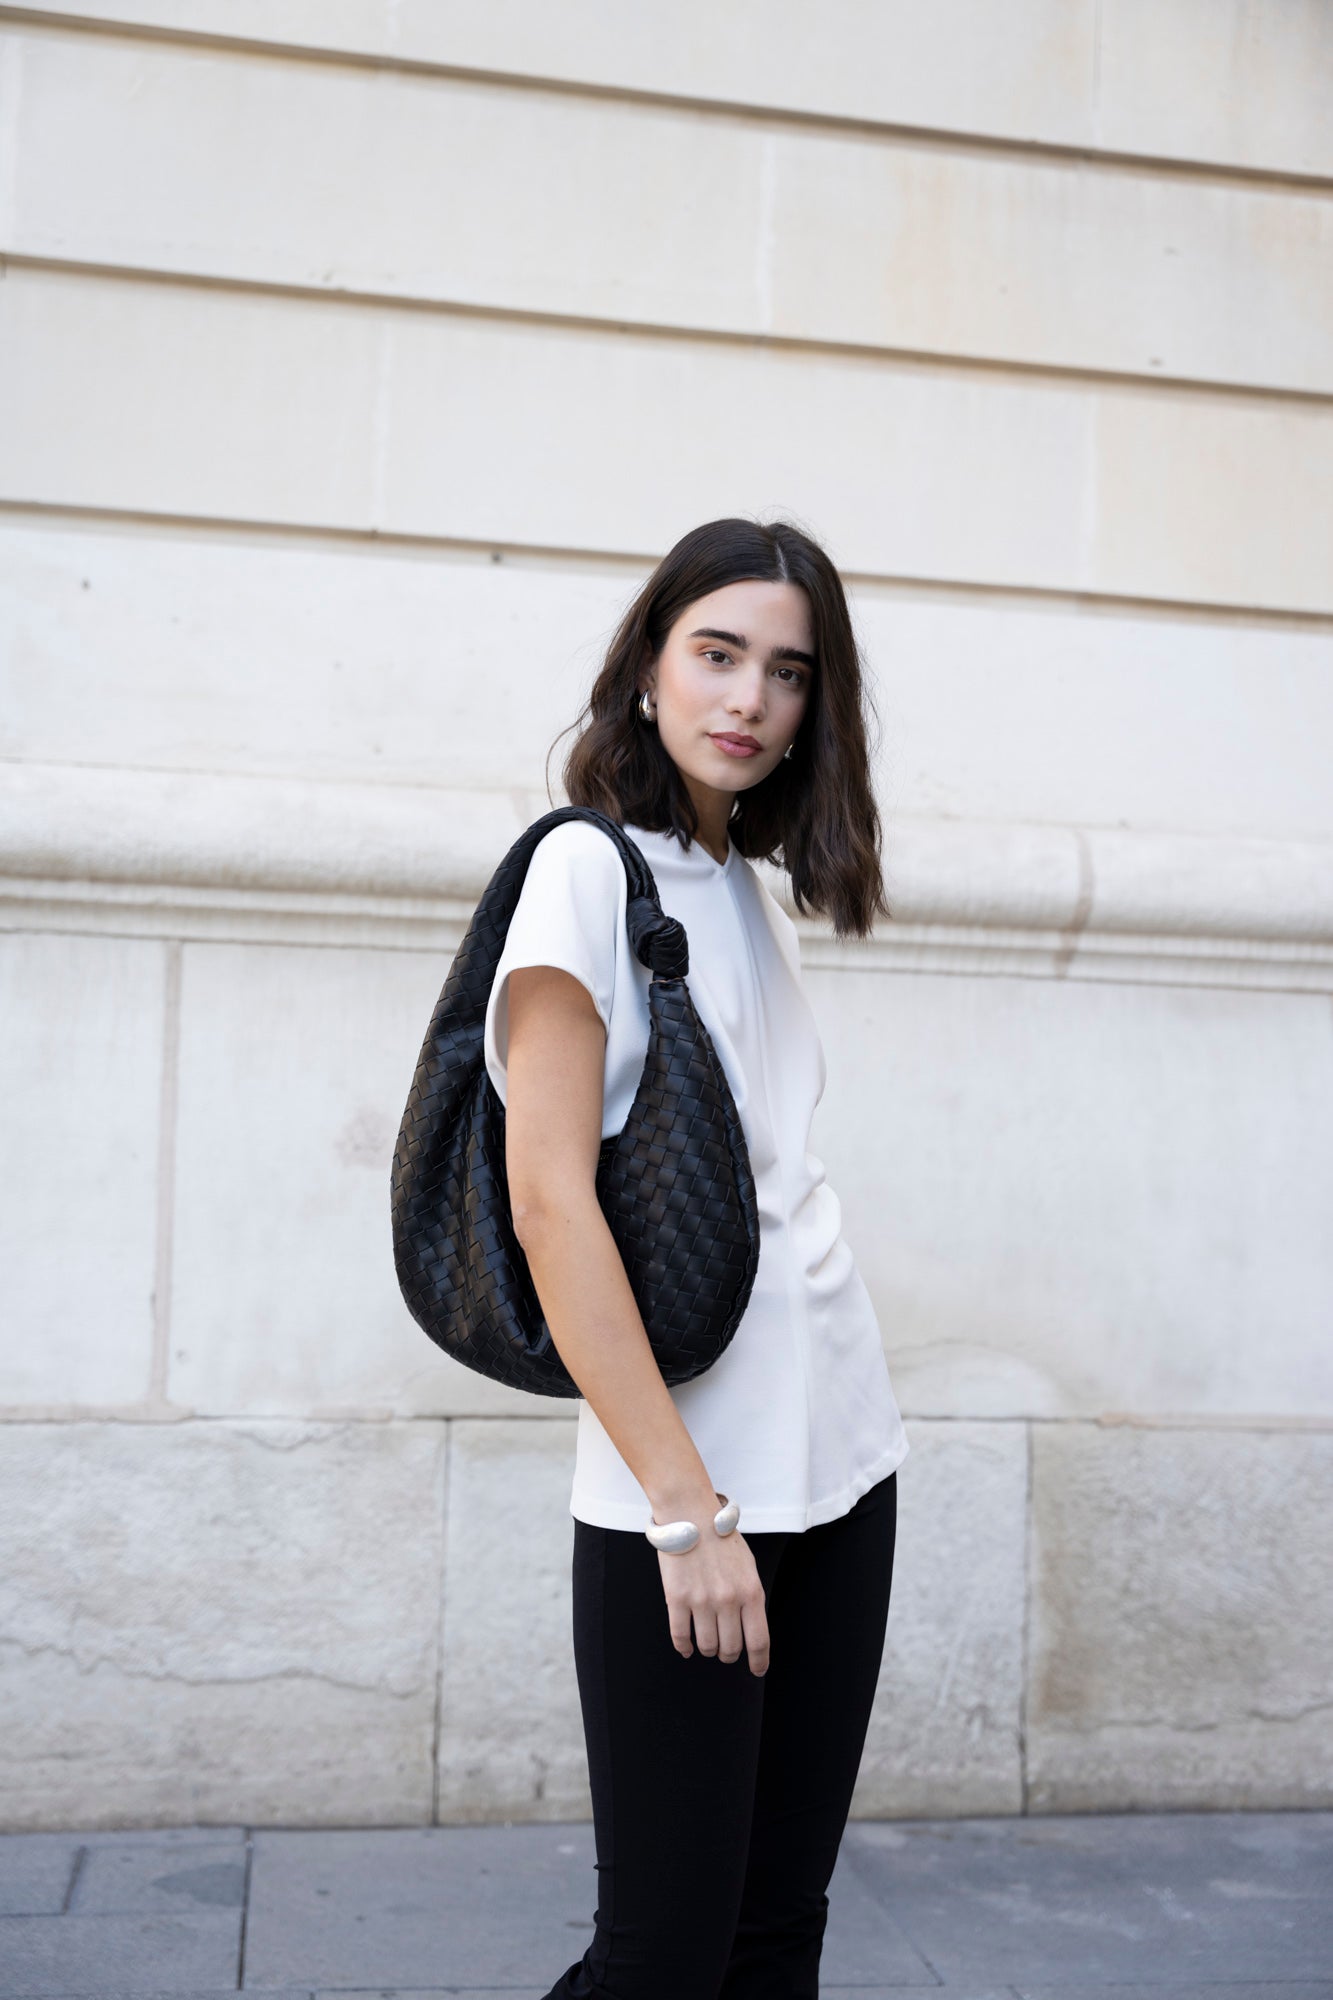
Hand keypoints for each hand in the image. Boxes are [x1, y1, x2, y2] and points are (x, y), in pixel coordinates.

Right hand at [657, 1528, 769, 1675]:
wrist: (690, 1515)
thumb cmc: (721, 1540)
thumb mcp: (748, 1566)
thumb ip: (749, 1597)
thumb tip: (749, 1629)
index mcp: (751, 1591)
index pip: (759, 1641)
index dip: (759, 1662)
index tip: (756, 1670)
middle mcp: (728, 1600)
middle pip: (731, 1648)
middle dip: (728, 1654)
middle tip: (725, 1650)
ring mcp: (701, 1600)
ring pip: (707, 1645)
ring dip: (707, 1649)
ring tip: (706, 1642)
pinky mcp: (677, 1598)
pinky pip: (680, 1636)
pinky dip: (684, 1647)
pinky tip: (687, 1647)